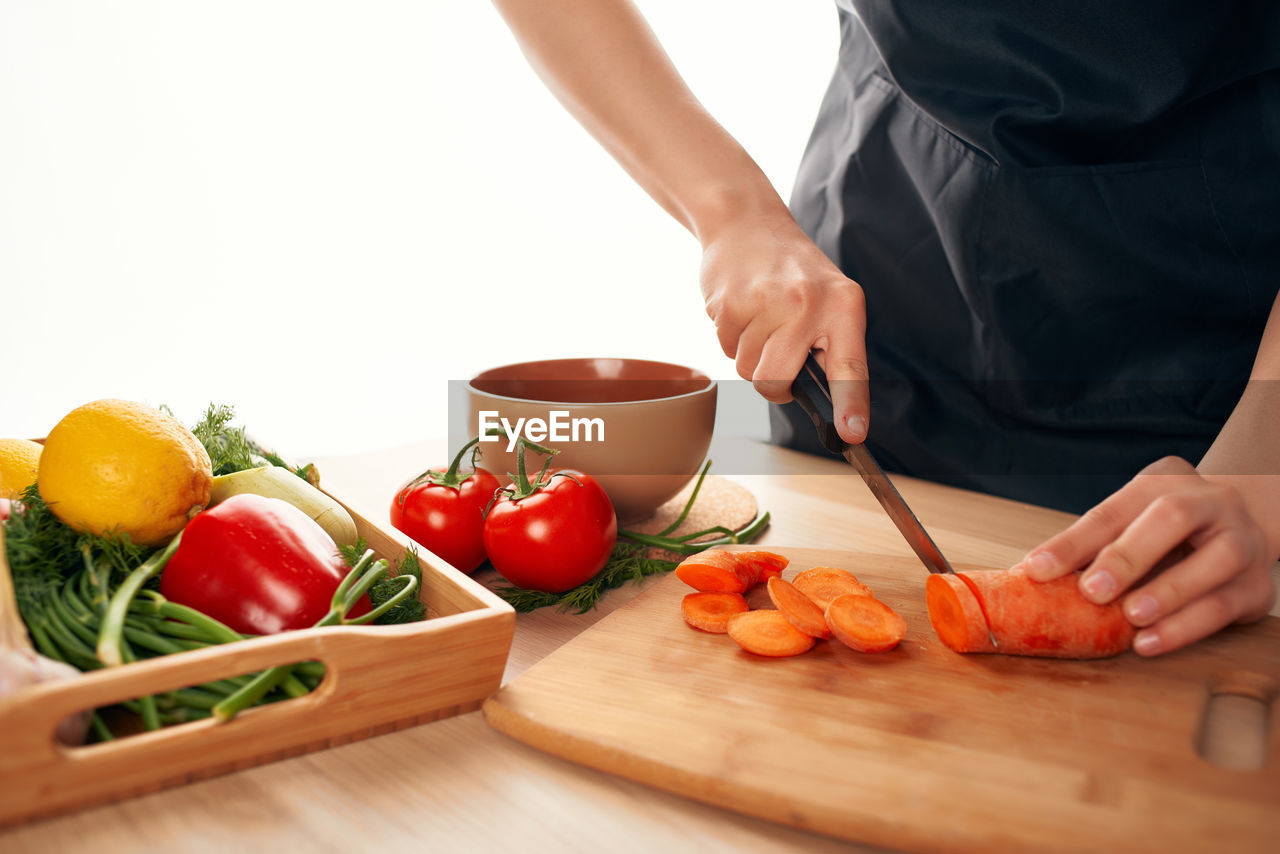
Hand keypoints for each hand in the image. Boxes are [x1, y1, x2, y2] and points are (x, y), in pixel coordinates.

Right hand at [699, 209, 869, 443]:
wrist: (746, 221)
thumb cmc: (792, 270)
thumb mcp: (829, 297)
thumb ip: (831, 347)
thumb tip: (832, 408)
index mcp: (843, 305)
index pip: (849, 366)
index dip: (851, 404)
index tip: (852, 434)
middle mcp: (808, 303)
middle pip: (776, 380)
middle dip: (771, 383)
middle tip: (774, 358)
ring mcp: (766, 302)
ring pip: (746, 368)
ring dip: (748, 353)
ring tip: (759, 316)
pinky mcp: (729, 302)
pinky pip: (724, 347)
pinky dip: (729, 335)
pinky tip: (740, 306)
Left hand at [1017, 456, 1276, 655]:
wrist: (1243, 531)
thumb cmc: (1166, 532)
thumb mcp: (1129, 525)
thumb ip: (1089, 547)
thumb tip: (1030, 576)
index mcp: (1165, 482)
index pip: (1112, 510)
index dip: (1072, 542)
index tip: (1036, 570)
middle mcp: (1210, 502)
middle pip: (1172, 517)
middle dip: (1128, 555)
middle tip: (1093, 591)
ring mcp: (1242, 540)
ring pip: (1214, 560)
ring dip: (1168, 592)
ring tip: (1130, 617)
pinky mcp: (1258, 584)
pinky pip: (1225, 606)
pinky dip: (1186, 627)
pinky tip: (1150, 641)